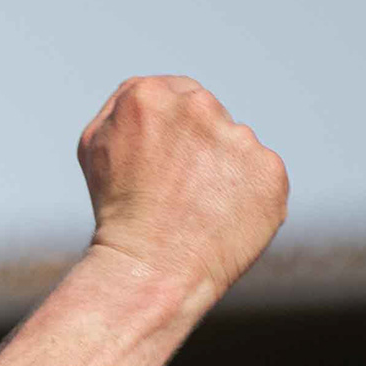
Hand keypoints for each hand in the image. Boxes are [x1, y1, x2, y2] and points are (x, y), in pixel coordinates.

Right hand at [76, 75, 286, 301]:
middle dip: (197, 145)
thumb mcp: (95, 148)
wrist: (149, 271)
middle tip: (176, 189)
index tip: (162, 162)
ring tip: (197, 210)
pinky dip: (247, 196)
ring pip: (236, 147)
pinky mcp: (269, 171)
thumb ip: (123, 107)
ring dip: (222, 170)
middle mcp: (199, 107)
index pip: (177, 94)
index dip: (170, 130)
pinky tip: (221, 220)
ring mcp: (240, 138)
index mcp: (150, 95)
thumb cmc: (115, 213)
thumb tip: (154, 93)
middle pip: (208, 115)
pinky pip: (260, 176)